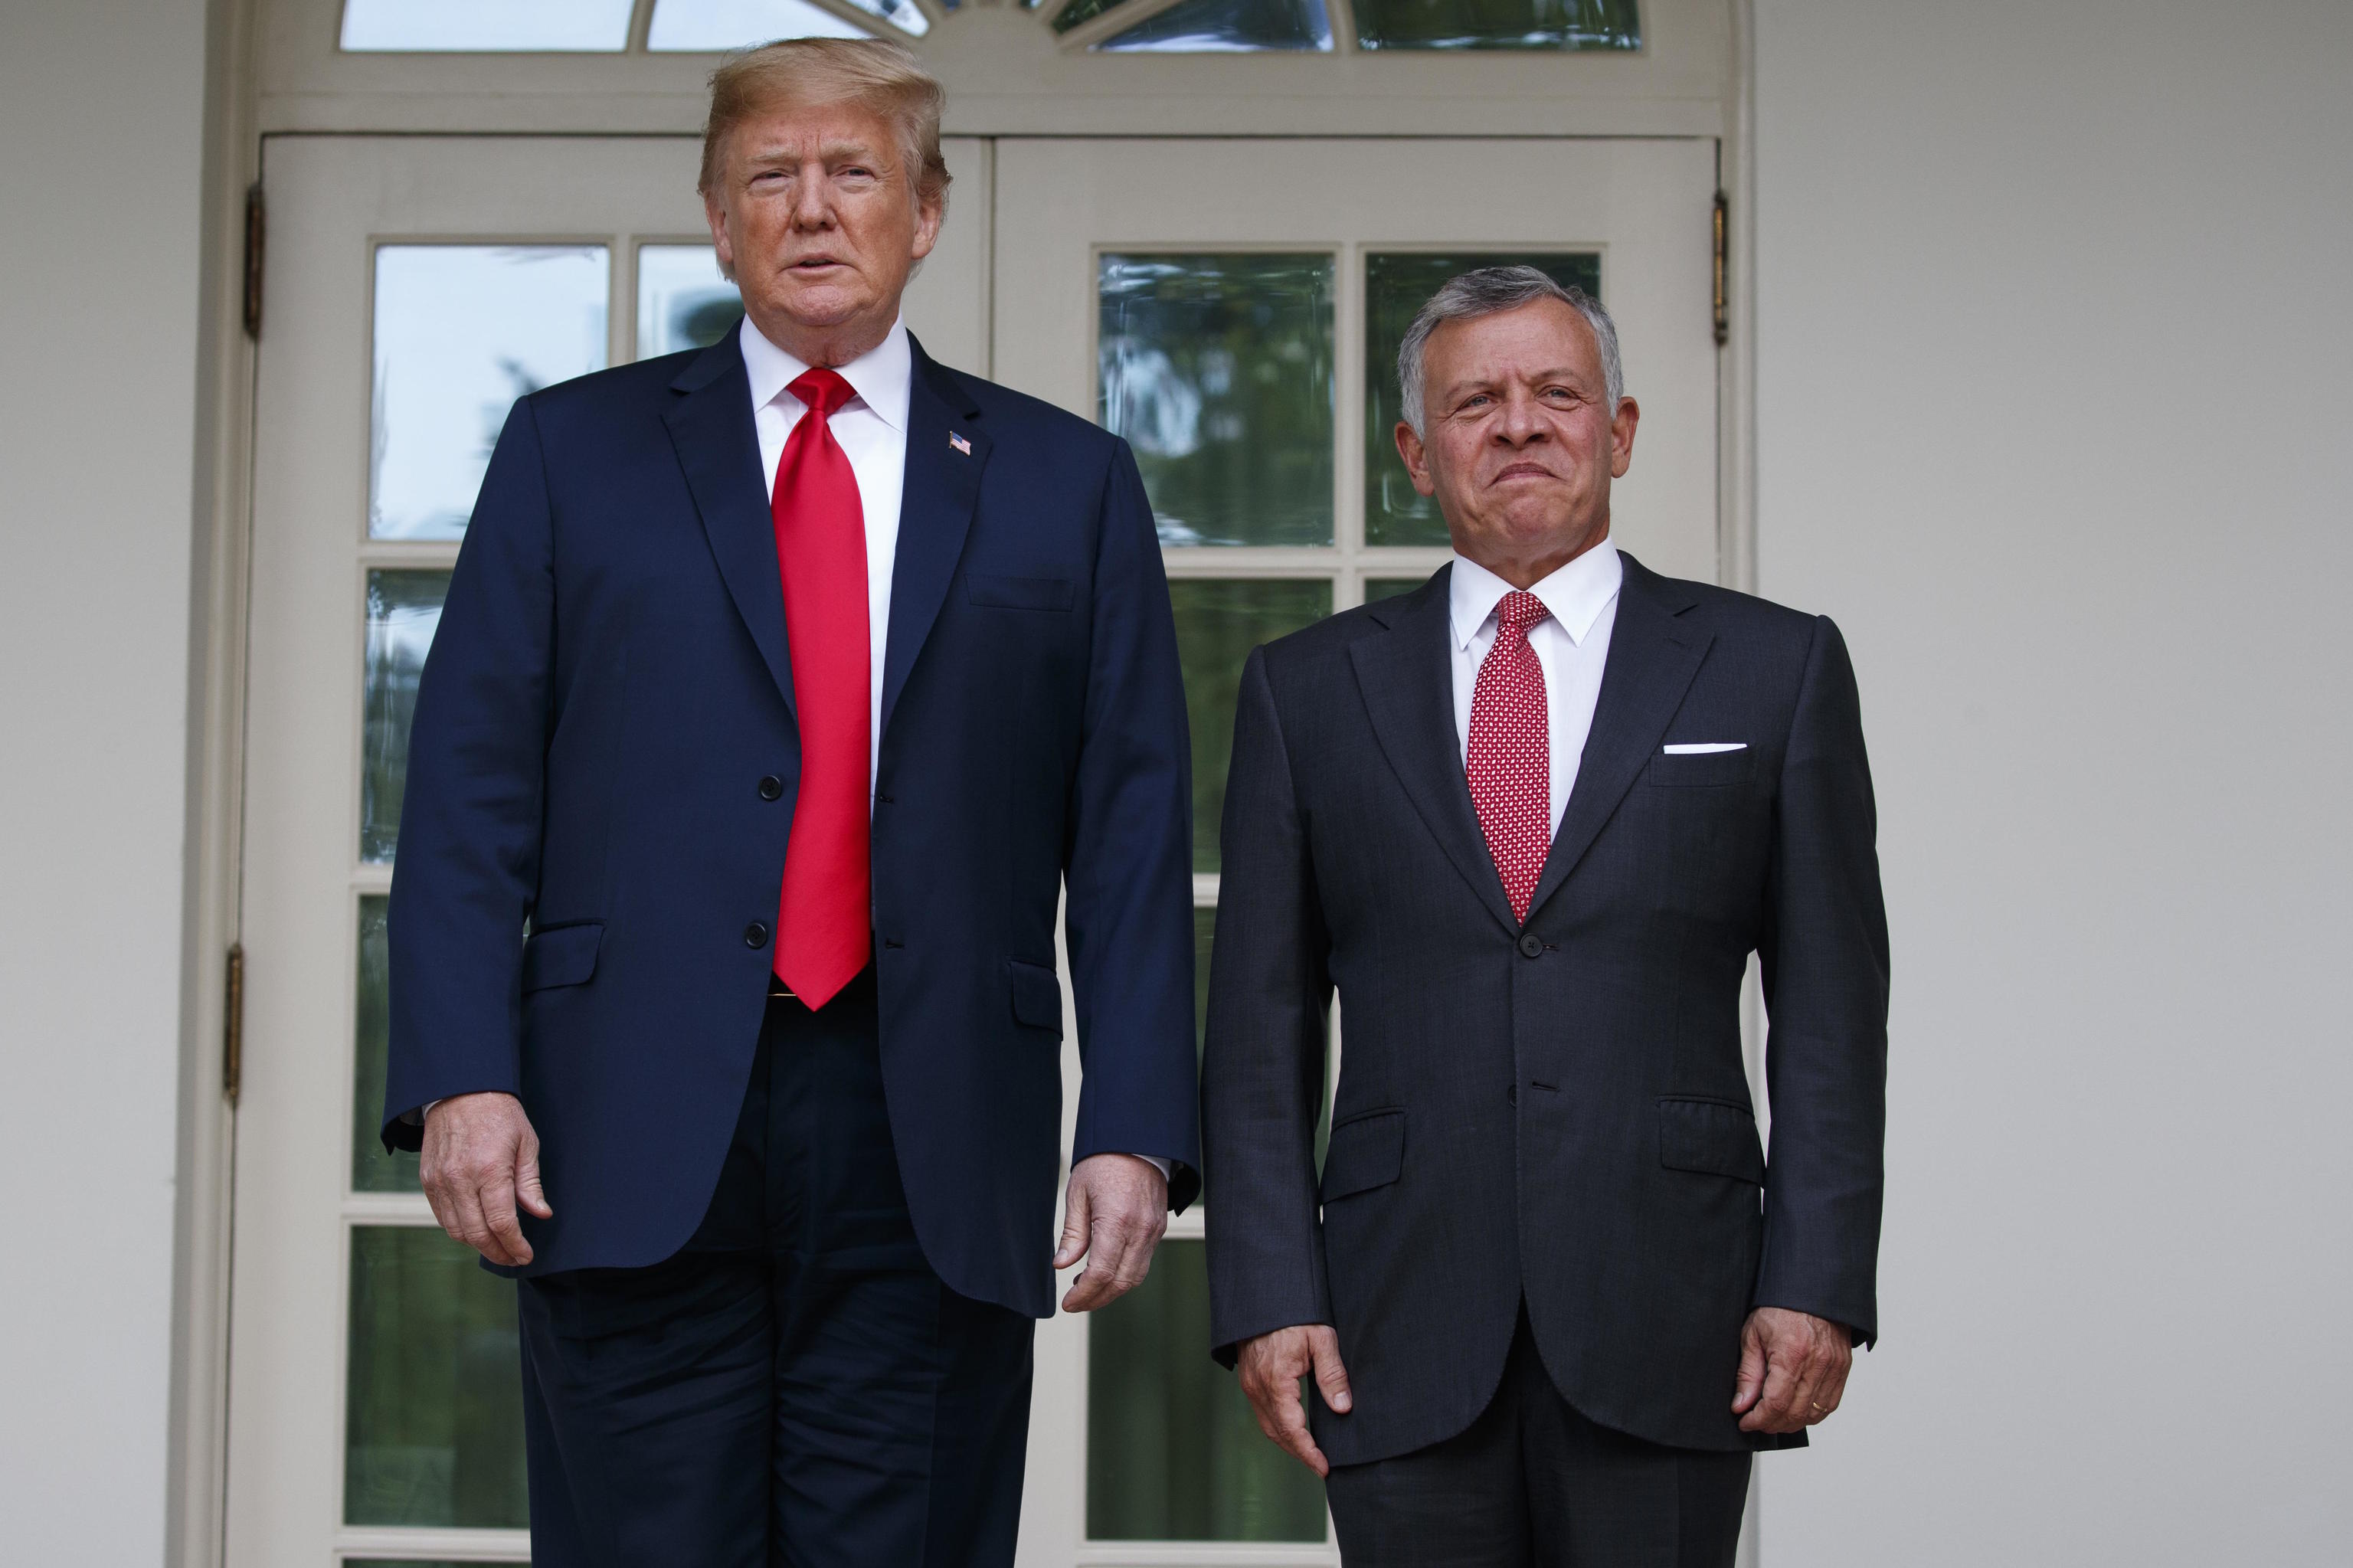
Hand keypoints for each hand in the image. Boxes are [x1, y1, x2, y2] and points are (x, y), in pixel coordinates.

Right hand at [420, 1091, 551, 1266]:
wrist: (461, 1090)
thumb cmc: (500, 1114)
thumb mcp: (526, 1143)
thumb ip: (530, 1183)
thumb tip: (540, 1214)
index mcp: (490, 1169)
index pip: (501, 1222)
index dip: (514, 1245)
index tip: (525, 1255)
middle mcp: (460, 1179)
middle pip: (476, 1233)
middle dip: (497, 1252)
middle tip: (513, 1258)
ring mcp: (440, 1181)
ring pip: (456, 1230)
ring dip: (477, 1245)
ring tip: (497, 1247)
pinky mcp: (427, 1180)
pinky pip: (442, 1216)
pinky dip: (459, 1229)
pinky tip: (477, 1229)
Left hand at [1053, 1153, 1168, 1311]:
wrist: (1137, 1141)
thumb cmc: (1104, 1162)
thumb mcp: (1078, 1194)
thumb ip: (1072, 1233)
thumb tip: (1061, 1264)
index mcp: (1117, 1220)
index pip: (1101, 1273)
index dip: (1083, 1294)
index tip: (1068, 1302)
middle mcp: (1140, 1230)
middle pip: (1120, 1282)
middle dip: (1096, 1299)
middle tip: (1075, 1302)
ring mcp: (1153, 1231)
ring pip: (1135, 1277)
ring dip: (1111, 1290)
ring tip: (1087, 1287)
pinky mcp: (1159, 1229)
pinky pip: (1143, 1262)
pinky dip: (1124, 1275)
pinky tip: (1104, 1270)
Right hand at [1237, 1324, 1352, 1476]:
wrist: (1264, 1294)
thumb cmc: (1293, 1313)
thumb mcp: (1321, 1339)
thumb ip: (1332, 1374)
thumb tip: (1342, 1407)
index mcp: (1275, 1381)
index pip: (1292, 1429)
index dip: (1308, 1452)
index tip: (1323, 1467)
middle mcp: (1258, 1387)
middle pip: (1276, 1433)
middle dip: (1298, 1453)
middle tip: (1320, 1465)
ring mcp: (1250, 1383)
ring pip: (1267, 1424)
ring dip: (1287, 1441)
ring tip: (1309, 1452)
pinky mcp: (1249, 1378)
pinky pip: (1262, 1411)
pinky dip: (1278, 1426)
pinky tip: (1293, 1427)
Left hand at [1732, 1307, 1851, 1432]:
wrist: (1810, 1288)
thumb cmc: (1778, 1307)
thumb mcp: (1752, 1335)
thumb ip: (1748, 1374)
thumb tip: (1741, 1406)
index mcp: (1792, 1353)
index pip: (1776, 1403)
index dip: (1759, 1419)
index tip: (1745, 1422)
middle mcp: (1818, 1363)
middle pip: (1795, 1413)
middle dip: (1772, 1424)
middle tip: (1756, 1421)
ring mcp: (1834, 1367)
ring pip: (1814, 1414)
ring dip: (1791, 1423)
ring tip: (1774, 1418)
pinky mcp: (1843, 1367)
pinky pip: (1829, 1404)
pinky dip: (1811, 1414)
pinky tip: (1795, 1410)